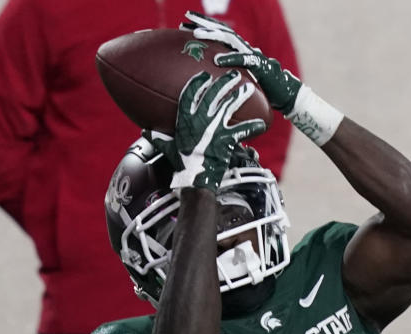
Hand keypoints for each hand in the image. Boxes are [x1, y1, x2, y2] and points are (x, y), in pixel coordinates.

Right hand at [150, 70, 266, 190]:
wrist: (194, 180)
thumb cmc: (181, 166)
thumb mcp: (167, 149)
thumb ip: (158, 138)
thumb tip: (147, 131)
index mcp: (184, 121)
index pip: (189, 96)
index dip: (197, 84)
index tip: (204, 76)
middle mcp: (199, 121)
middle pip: (212, 96)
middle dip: (223, 83)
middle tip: (232, 75)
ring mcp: (213, 130)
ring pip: (228, 107)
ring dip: (238, 96)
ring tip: (248, 89)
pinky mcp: (226, 141)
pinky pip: (241, 131)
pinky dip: (253, 127)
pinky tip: (262, 123)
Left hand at [183, 11, 301, 111]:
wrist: (289, 96)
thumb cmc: (267, 90)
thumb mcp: (245, 79)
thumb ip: (232, 73)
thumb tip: (216, 74)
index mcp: (242, 51)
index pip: (221, 35)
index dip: (205, 28)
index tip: (185, 25)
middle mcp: (247, 49)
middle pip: (223, 31)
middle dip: (205, 23)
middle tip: (186, 18)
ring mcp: (255, 56)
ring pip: (231, 41)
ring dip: (213, 36)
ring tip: (196, 35)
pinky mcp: (262, 67)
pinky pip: (244, 60)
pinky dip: (230, 59)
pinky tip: (216, 60)